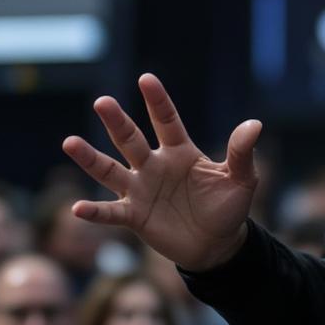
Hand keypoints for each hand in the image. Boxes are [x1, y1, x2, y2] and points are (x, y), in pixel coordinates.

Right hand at [62, 73, 261, 271]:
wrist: (218, 246)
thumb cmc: (228, 207)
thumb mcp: (241, 179)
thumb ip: (242, 152)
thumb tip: (255, 124)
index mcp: (180, 152)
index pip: (166, 121)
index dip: (157, 101)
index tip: (146, 79)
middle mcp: (155, 166)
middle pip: (131, 140)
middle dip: (117, 121)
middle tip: (102, 101)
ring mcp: (141, 190)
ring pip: (110, 170)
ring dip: (90, 158)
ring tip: (69, 142)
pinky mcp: (135, 217)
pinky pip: (111, 213)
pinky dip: (94, 212)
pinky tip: (77, 208)